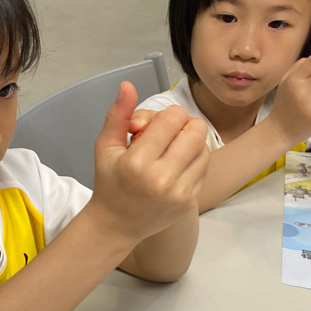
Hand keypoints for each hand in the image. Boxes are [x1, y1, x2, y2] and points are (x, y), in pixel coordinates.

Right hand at [89, 82, 207, 245]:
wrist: (117, 225)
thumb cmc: (110, 183)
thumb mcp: (106, 147)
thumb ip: (118, 114)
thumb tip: (128, 85)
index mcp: (137, 163)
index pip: (173, 118)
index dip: (167, 115)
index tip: (155, 126)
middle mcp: (161, 179)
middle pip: (195, 130)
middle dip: (184, 125)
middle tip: (169, 134)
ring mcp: (178, 193)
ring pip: (204, 148)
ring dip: (191, 143)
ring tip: (172, 151)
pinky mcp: (189, 202)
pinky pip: (204, 168)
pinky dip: (193, 162)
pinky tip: (176, 167)